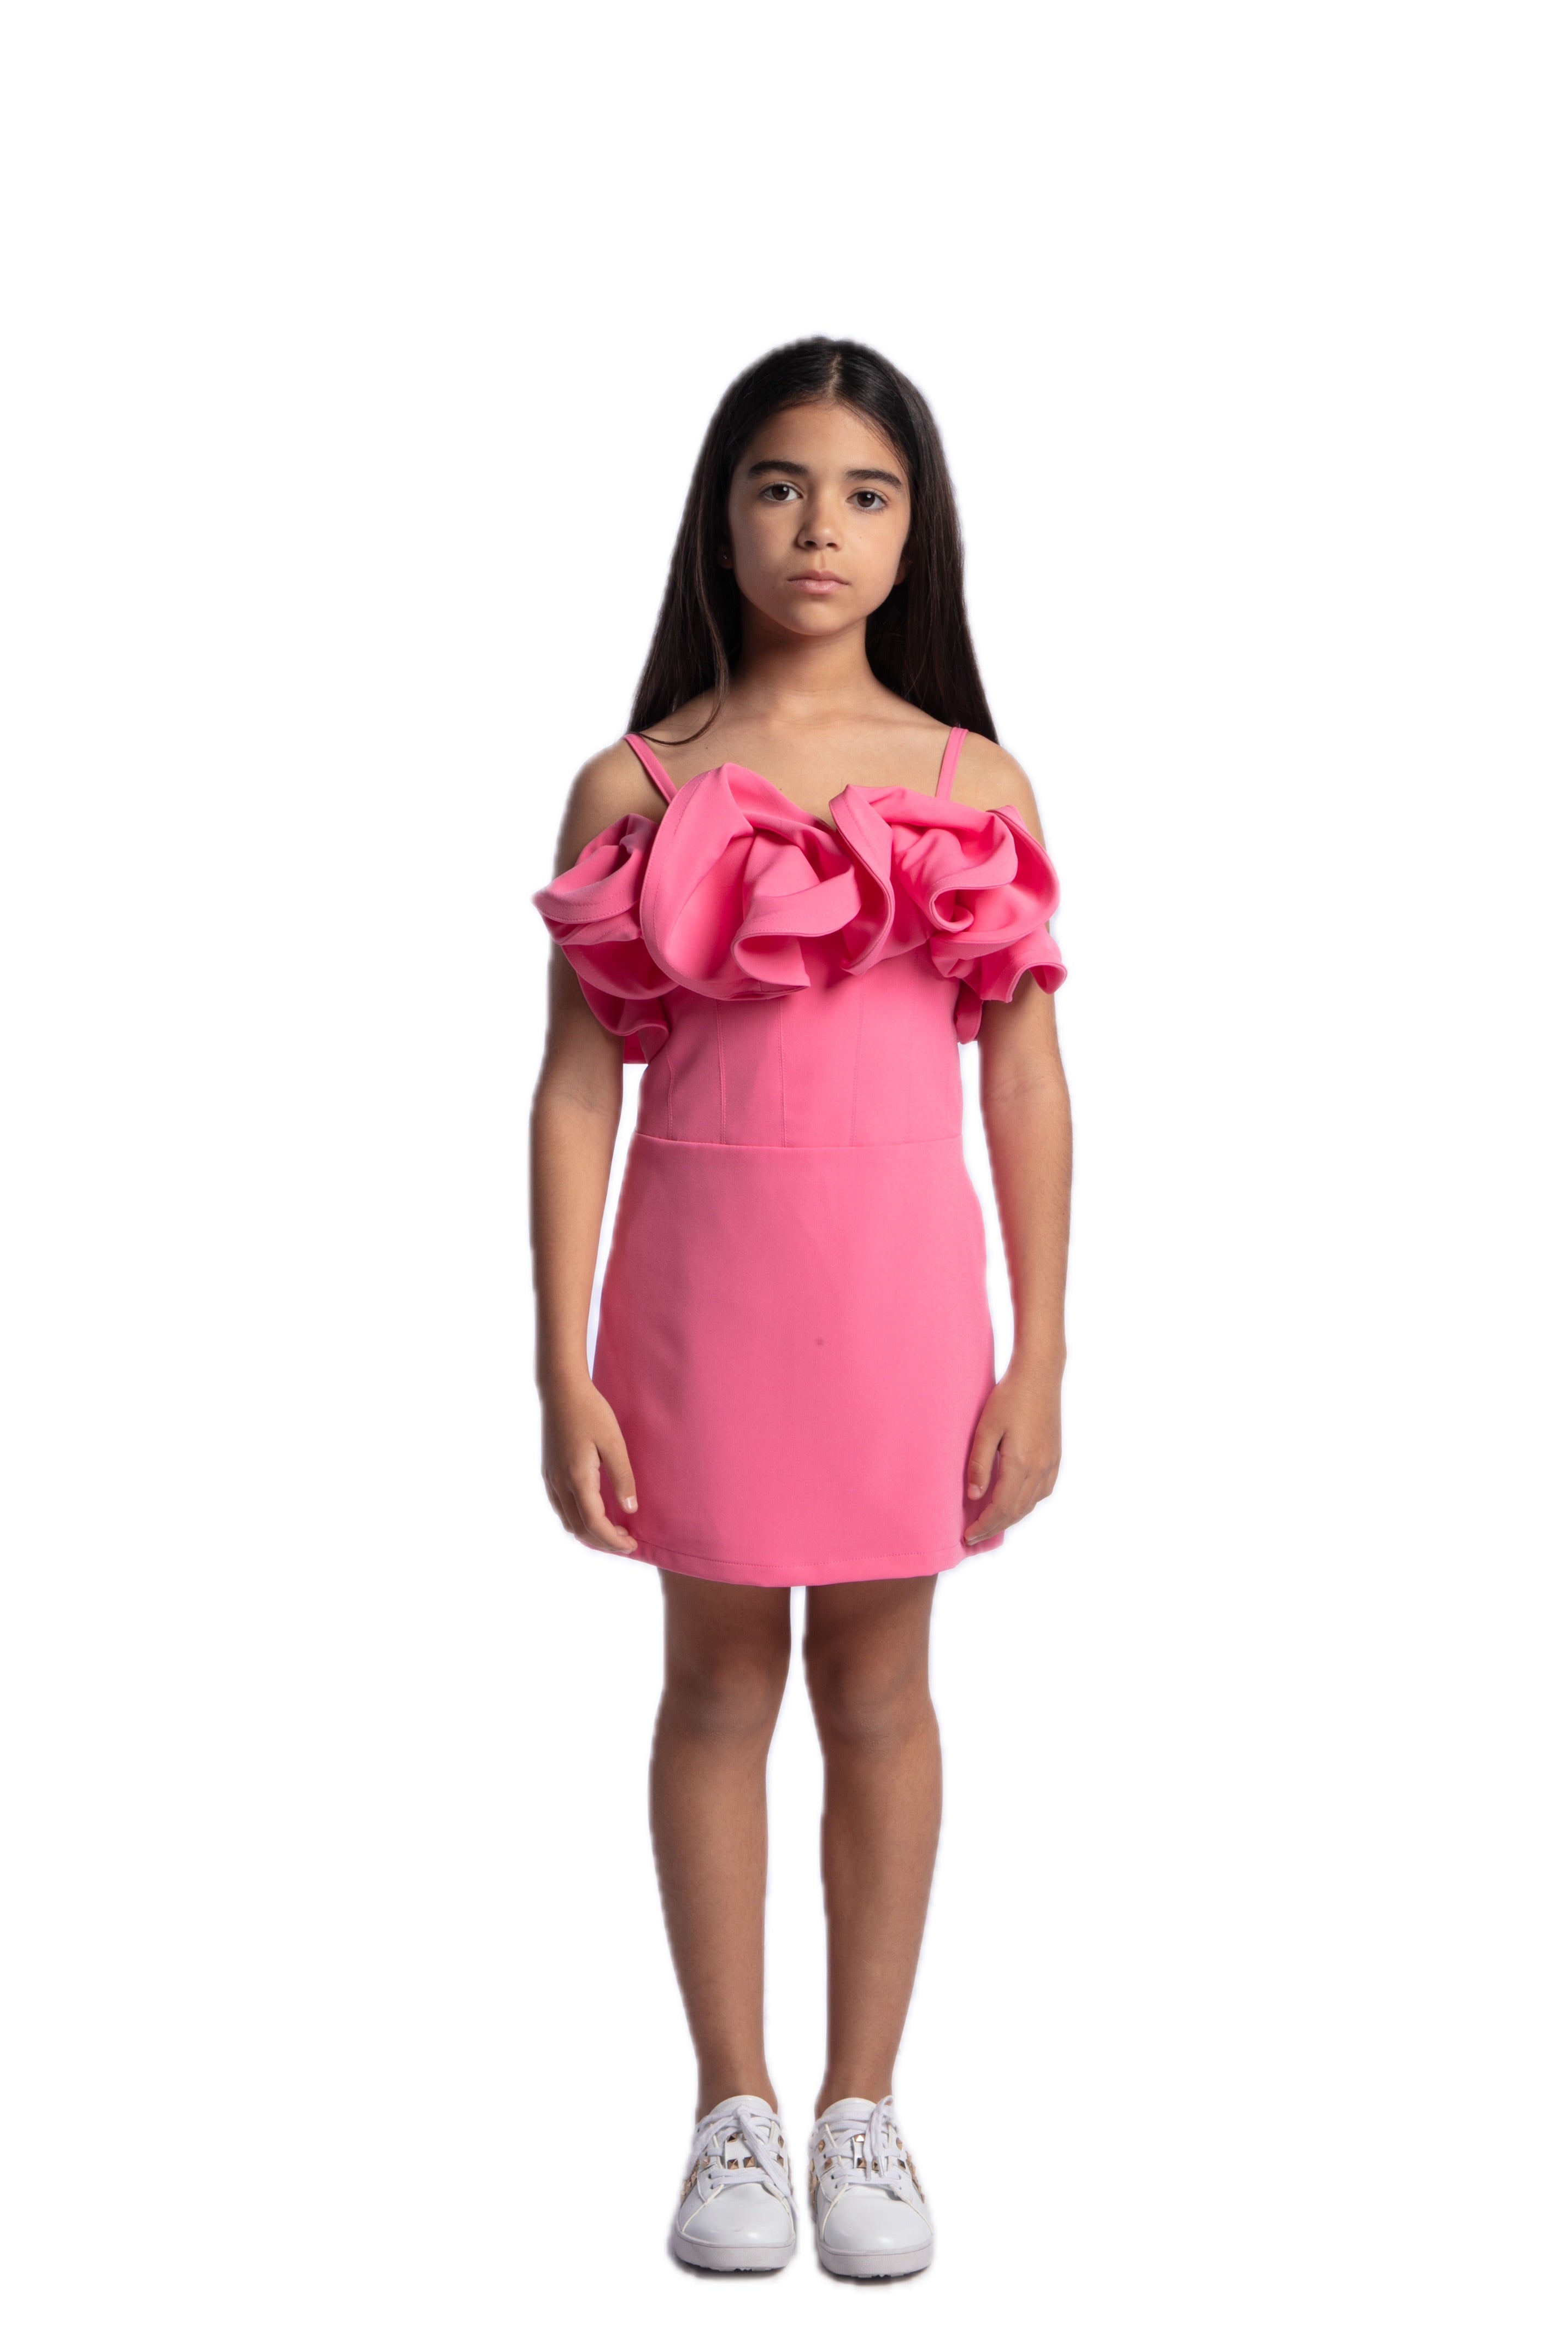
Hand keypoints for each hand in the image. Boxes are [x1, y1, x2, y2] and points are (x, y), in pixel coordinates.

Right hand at [541, 1376, 639, 1554]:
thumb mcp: (614, 1443)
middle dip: (603, 1542)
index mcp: (578, 1478)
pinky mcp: (549, 1473)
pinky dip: (578, 1520)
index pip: (595, 1523)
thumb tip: (631, 1509)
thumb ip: (623, 1477)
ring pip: (568, 1521)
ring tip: (613, 1531)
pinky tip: (594, 1512)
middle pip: (579, 1529)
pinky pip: (561, 1508)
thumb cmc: (591, 1412)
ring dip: (590, 1533)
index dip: (614, 1540)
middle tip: (626, 1542)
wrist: (561, 1391)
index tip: (633, 1545)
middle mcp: (560, 1484)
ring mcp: (551, 1479)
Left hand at [963, 1358, 1062, 1544]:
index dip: (984, 1526)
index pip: (1001, 1509)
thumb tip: (973, 1496)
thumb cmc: (1009, 1397)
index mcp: (1021, 1464)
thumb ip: (979, 1464)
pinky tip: (1014, 1504)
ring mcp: (1051, 1464)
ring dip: (1010, 1519)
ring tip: (990, 1524)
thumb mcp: (986, 1428)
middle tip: (974, 1537)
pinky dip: (1026, 1505)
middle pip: (1016, 1512)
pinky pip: (1042, 1492)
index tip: (967, 1535)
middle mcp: (1040, 1469)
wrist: (1040, 1375)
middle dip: (994, 1527)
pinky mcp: (1055, 1457)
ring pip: (1030, 1505)